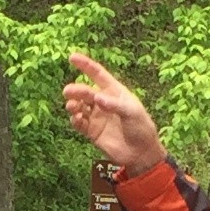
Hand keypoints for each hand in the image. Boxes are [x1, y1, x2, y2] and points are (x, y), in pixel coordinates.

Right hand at [63, 53, 168, 174]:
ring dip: (73, 104)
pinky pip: (78, 122)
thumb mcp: (132, 113)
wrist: (141, 153)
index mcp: (114, 91)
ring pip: (79, 106)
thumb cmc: (141, 128)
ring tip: (72, 107)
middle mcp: (103, 102)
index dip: (85, 65)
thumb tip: (97, 98)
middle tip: (68, 92)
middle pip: (85, 91)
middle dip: (76, 90)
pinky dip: (74, 119)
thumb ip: (114, 105)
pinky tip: (76, 119)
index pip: (98, 74)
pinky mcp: (91, 131)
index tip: (72, 57)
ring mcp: (96, 116)